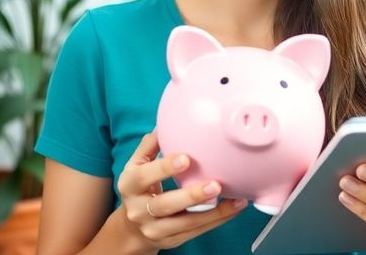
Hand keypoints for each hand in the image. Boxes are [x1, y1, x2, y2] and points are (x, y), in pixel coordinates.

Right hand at [117, 132, 247, 250]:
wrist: (131, 228)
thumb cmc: (140, 189)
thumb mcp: (136, 166)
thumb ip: (150, 146)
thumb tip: (165, 124)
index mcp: (130, 185)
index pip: (145, 176)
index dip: (164, 168)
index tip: (186, 159)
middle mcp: (139, 209)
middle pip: (165, 205)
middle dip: (191, 196)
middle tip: (215, 185)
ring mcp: (154, 228)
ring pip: (185, 223)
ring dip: (213, 213)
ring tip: (235, 201)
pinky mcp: (171, 241)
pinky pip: (196, 232)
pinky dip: (217, 220)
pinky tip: (233, 209)